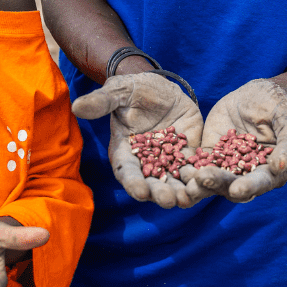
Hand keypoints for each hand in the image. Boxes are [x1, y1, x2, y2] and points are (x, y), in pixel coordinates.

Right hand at [72, 73, 201, 208]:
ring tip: (188, 198)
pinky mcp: (188, 153)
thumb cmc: (134, 89)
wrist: (161, 86)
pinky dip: (200, 177)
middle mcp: (146, 162)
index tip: (139, 192)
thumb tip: (77, 107)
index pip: (127, 172)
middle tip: (168, 200)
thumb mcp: (120, 91)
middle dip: (159, 192)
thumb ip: (102, 102)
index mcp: (125, 152)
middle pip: (152, 183)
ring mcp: (169, 160)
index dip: (133, 183)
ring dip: (181, 192)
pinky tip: (209, 181)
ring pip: (175, 181)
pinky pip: (195, 168)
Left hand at [186, 79, 286, 203]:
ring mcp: (227, 167)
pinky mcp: (210, 155)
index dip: (250, 186)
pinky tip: (178, 168)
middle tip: (204, 180)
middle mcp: (248, 175)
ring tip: (188, 180)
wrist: (257, 93)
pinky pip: (198, 165)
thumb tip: (281, 166)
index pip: (260, 182)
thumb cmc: (279, 106)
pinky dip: (188, 170)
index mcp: (271, 172)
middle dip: (218, 184)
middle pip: (232, 185)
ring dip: (199, 183)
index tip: (238, 189)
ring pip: (212, 180)